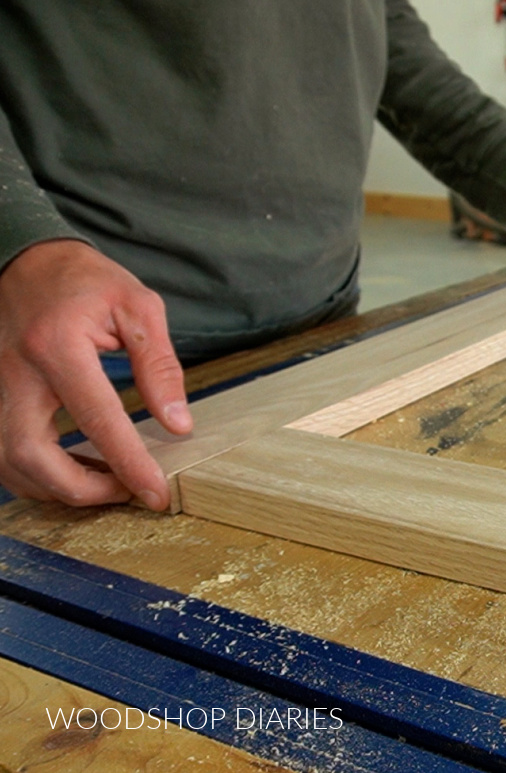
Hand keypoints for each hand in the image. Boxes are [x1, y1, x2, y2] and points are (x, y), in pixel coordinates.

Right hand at [0, 240, 192, 509]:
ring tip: (107, 484)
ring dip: (57, 488)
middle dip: (81, 489)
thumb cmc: (86, 281)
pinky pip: (3, 453)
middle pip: (32, 456)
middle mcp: (14, 374)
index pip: (96, 420)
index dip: (128, 463)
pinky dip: (36, 475)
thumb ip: (159, 367)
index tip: (155, 492)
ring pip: (10, 463)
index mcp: (56, 347)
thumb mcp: (138, 307)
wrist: (27, 260)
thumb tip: (178, 424)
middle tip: (127, 492)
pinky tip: (75, 470)